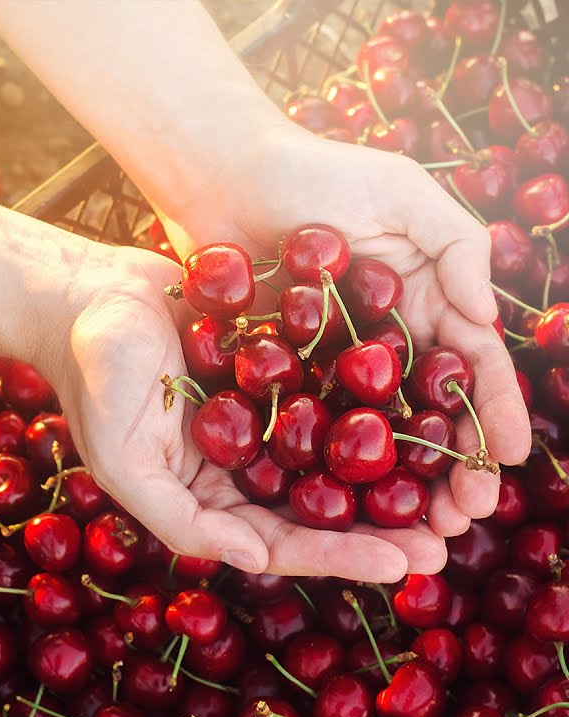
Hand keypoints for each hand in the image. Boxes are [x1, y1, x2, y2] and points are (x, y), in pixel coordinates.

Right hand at [48, 245, 448, 581]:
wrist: (85, 293)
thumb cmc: (93, 377)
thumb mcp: (121, 458)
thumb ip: (177, 517)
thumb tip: (252, 561)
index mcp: (206, 495)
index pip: (279, 541)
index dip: (339, 556)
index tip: (400, 561)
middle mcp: (240, 463)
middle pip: (320, 505)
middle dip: (381, 524)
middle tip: (446, 537)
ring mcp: (260, 413)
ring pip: (334, 451)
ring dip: (390, 468)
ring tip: (449, 479)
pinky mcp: (273, 363)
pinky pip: (328, 385)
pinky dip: (370, 397)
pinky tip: (421, 398)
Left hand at [149, 126, 530, 537]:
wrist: (221, 176)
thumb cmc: (316, 173)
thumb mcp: (402, 192)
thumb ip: (456, 246)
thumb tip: (485, 319)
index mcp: (420, 302)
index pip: (468, 367)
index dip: (493, 412)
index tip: (510, 459)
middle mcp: (380, 341)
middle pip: (426, 414)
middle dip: (452, 466)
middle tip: (463, 517)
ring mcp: (326, 362)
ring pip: (371, 432)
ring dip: (396, 481)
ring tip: (415, 527)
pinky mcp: (274, 372)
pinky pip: (305, 423)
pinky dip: (325, 463)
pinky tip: (340, 504)